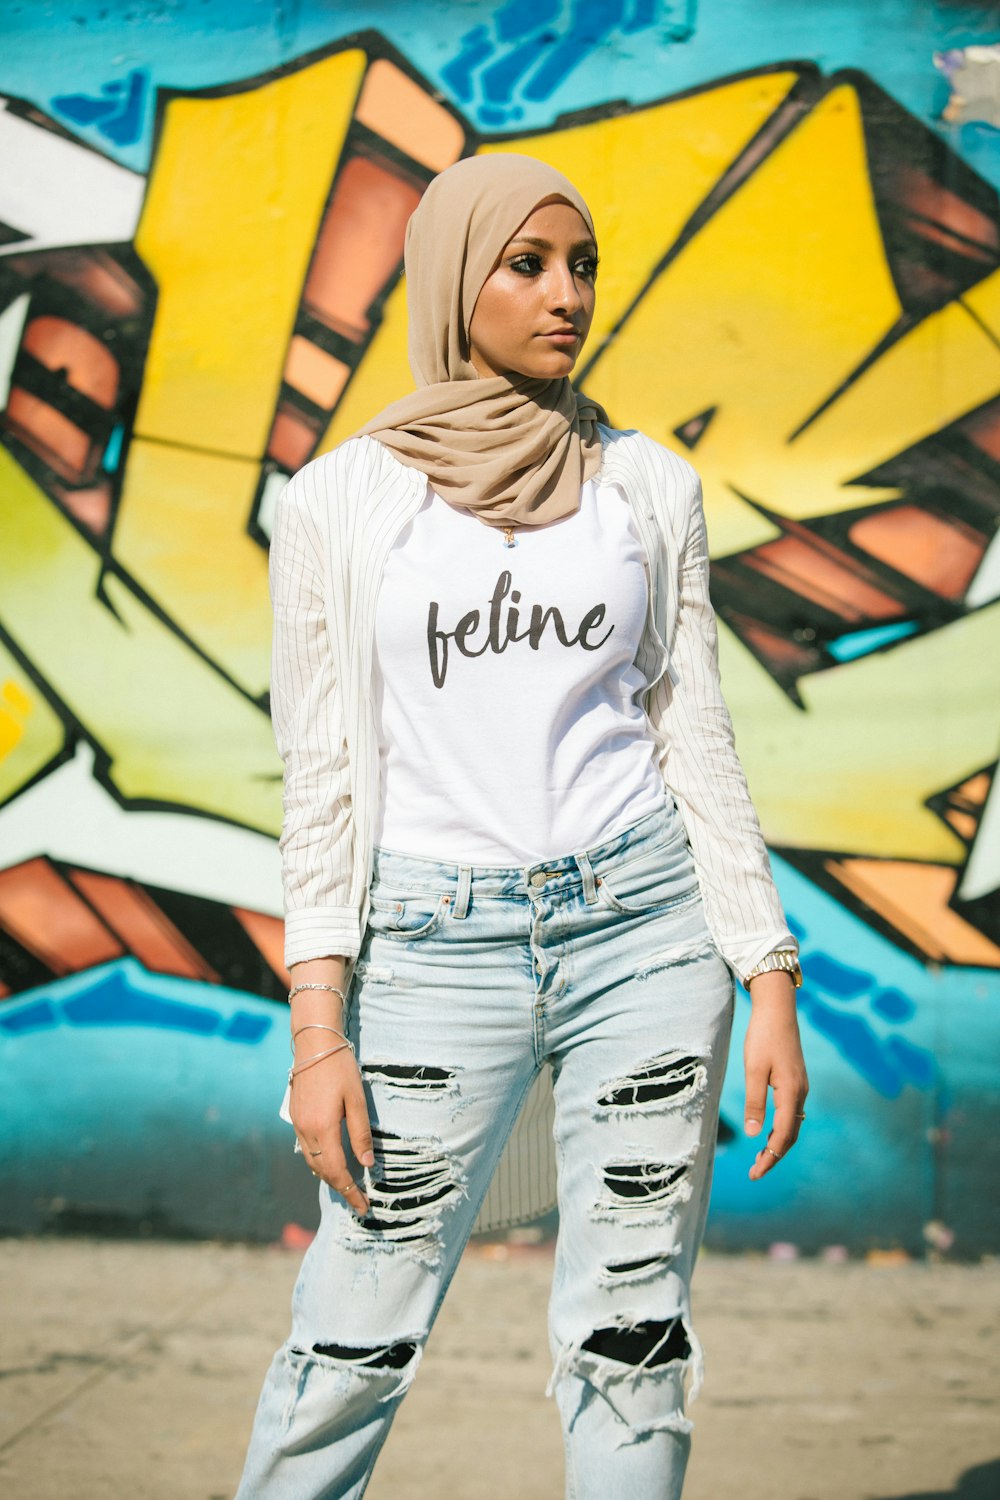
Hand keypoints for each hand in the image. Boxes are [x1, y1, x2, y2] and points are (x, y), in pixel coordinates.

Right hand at [288, 982, 374, 1217]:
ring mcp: (297, 1124)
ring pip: (311, 1162)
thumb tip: (367, 1165)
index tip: (364, 1206)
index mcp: (322, 1128)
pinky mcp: (295, 1117)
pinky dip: (318, 1162)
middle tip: (358, 1201)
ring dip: (328, 1176)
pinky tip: (330, 1162)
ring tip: (347, 1186)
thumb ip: (360, 1134)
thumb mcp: (357, 1100)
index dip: (350, 1192)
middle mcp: (305, 1131)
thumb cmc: (340, 1067)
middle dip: (340, 1188)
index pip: (337, 1171)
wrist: (314, 1043)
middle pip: (322, 1171)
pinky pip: (305, 1149)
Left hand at [743, 971, 808, 1180]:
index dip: (770, 1157)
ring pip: (792, 1124)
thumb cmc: (763, 1036)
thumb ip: (755, 1102)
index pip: (783, 1136)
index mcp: (791, 1093)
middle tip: (756, 1172)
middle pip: (791, 1135)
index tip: (755, 1173)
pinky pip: (791, 1113)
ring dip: (777, 1143)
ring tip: (760, 1157)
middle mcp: (801, 1093)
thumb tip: (754, 1135)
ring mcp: (800, 1087)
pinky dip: (781, 1128)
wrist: (777, 1009)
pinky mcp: (796, 1081)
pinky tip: (768, 1131)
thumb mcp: (753, 1069)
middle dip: (774, 1155)